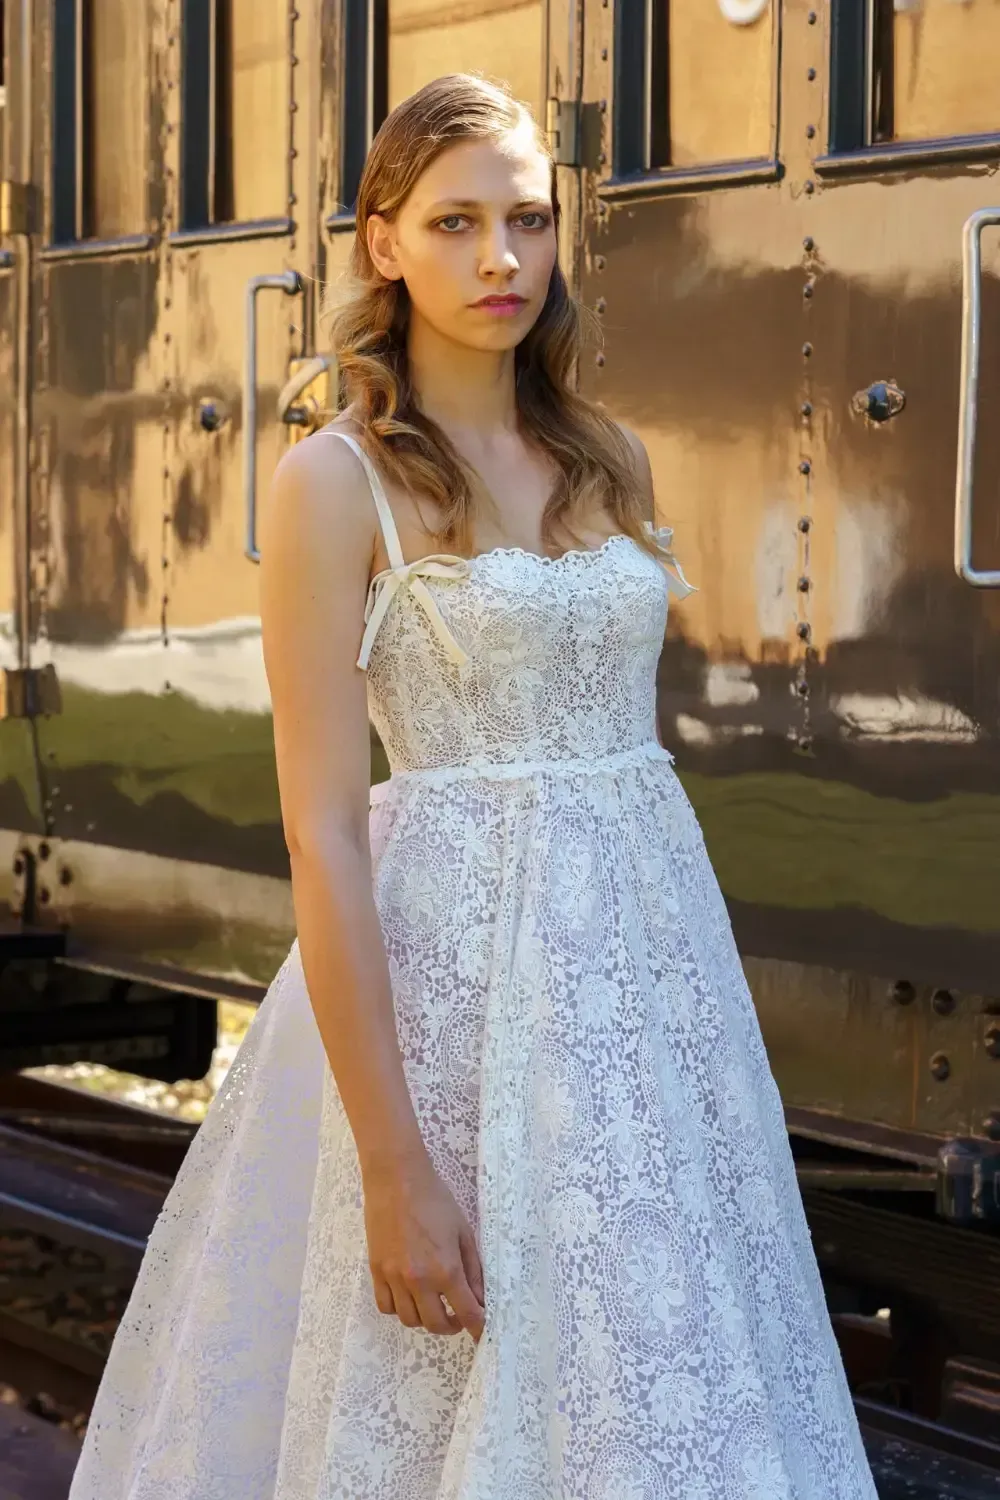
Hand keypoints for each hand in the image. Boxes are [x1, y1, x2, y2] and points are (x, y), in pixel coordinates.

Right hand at [362, 1149, 485, 1341]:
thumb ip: (473, 1268)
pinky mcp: (376, 1270)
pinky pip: (386, 1306)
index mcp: (446, 1269)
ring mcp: (394, 1277)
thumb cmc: (435, 1199)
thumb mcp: (463, 1231)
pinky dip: (400, 1308)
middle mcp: (419, 1280)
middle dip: (452, 1326)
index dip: (478, 1328)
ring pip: (409, 1320)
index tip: (483, 1333)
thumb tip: (481, 1298)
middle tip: (459, 1316)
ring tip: (434, 1304)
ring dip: (426, 1318)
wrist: (397, 1179)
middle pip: (436, 1324)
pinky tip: (409, 1295)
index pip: (467, 1313)